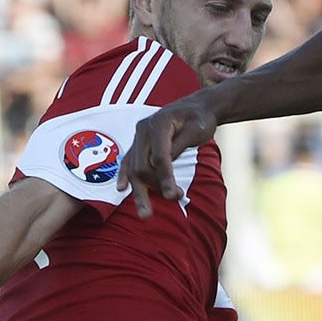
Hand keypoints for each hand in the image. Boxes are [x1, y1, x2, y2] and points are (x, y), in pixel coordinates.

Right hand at [118, 95, 217, 217]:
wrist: (196, 107)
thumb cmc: (200, 118)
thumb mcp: (197, 129)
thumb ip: (180, 145)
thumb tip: (166, 165)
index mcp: (159, 124)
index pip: (159, 157)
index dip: (166, 177)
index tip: (174, 196)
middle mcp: (143, 129)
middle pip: (143, 165)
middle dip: (157, 186)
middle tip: (176, 198)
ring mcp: (138, 136)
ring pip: (134, 167)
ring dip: (140, 190)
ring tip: (146, 214)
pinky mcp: (138, 143)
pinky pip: (128, 161)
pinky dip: (124, 175)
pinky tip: (121, 189)